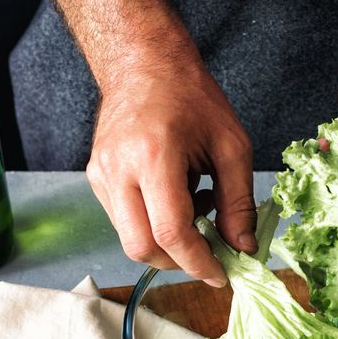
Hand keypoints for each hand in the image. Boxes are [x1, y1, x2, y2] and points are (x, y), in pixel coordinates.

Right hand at [86, 61, 255, 285]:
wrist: (143, 64)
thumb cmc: (190, 97)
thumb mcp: (230, 146)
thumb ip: (238, 202)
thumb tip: (242, 248)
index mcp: (153, 156)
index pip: (170, 234)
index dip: (197, 263)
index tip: (221, 274)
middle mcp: (118, 169)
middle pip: (142, 248)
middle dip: (179, 261)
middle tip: (210, 250)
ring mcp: (101, 175)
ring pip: (130, 240)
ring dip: (166, 242)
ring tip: (194, 208)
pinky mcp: (95, 178)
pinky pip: (123, 221)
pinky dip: (152, 224)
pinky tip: (174, 198)